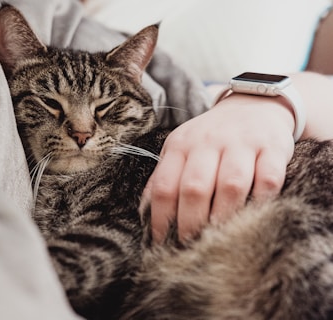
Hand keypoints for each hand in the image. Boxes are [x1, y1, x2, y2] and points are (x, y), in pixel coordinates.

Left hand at [142, 93, 294, 242]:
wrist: (253, 104)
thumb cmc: (212, 136)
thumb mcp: (182, 147)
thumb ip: (165, 175)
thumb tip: (146, 213)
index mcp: (181, 145)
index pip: (164, 185)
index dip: (160, 218)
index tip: (161, 241)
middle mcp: (209, 142)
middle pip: (195, 188)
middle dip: (190, 223)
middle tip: (191, 245)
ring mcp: (242, 143)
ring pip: (231, 185)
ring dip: (224, 217)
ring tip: (219, 238)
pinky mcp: (272, 148)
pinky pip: (268, 179)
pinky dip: (261, 201)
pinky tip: (253, 215)